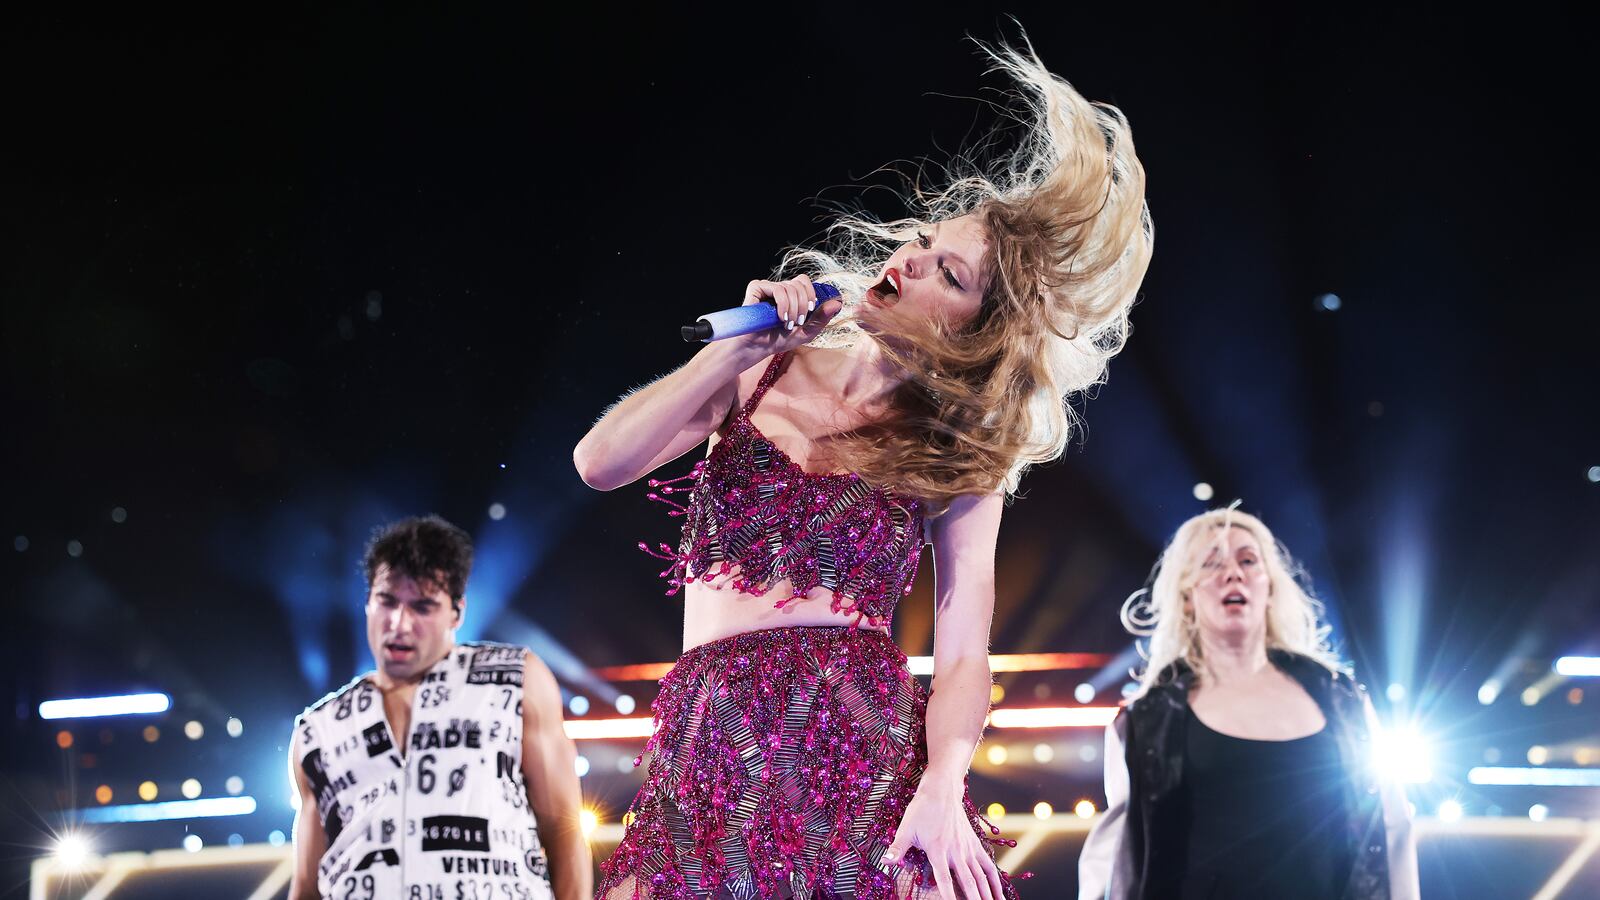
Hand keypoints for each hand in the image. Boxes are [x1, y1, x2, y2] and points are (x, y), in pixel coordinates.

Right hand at [731, 274, 843, 356]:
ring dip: (793, 309)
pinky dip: (783, 304)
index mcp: (791, 295)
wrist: (758, 347)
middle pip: (799, 285)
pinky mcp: (757, 288)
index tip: (811, 310)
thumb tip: (837, 303)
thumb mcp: (806, 332)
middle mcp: (779, 288)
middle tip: (798, 322)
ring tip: (787, 324)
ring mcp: (768, 287)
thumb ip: (822, 318)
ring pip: (790, 287)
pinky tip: (780, 317)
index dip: (811, 293)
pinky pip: (777, 288)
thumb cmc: (779, 339)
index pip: (804, 282)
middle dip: (803, 306)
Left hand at [883, 781, 1004, 899]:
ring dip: (987, 894)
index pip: (945, 881)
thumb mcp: (906, 828)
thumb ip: (897, 848)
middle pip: (968, 882)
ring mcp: (968, 848)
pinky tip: (998, 894)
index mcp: (937, 850)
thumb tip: (885, 862)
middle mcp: (956, 851)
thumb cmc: (921, 809)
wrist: (942, 790)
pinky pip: (988, 865)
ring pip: (981, 876)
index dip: (950, 897)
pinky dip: (995, 880)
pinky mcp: (975, 844)